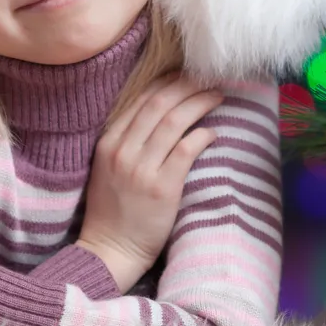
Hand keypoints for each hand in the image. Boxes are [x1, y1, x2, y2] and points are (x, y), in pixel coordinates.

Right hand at [76, 73, 221, 291]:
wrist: (110, 250)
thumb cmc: (113, 210)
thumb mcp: (108, 167)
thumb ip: (127, 141)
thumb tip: (160, 113)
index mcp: (108, 143)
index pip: (140, 100)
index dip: (167, 82)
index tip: (186, 74)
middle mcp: (123, 151)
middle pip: (160, 105)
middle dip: (187, 86)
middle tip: (207, 79)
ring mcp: (141, 169)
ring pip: (175, 122)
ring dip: (199, 104)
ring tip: (216, 97)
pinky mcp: (161, 188)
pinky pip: (186, 150)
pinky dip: (201, 136)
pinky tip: (213, 133)